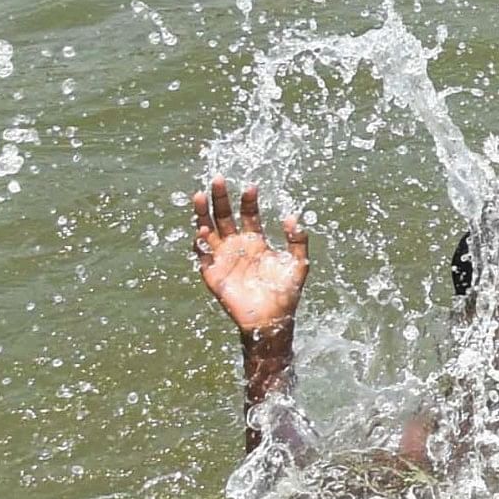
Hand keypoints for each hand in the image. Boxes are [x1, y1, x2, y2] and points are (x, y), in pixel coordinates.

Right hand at [191, 183, 307, 336]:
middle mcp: (236, 246)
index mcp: (255, 242)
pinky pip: (202, 254)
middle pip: (224, 216)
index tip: (251, 186)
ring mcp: (222, 258)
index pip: (248, 215)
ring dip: (202, 213)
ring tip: (199, 195)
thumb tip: (292, 217)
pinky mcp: (211, 272)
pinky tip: (202, 230)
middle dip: (221, 198)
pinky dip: (200, 242)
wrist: (271, 320)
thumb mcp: (298, 264)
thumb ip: (298, 241)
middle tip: (218, 179)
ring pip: (208, 229)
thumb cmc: (285, 293)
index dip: (248, 201)